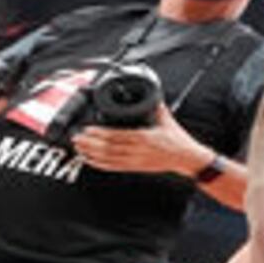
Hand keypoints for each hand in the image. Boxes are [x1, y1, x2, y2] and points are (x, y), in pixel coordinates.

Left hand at [73, 112, 212, 173]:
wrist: (186, 158)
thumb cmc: (178, 141)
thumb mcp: (167, 120)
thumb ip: (156, 106)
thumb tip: (150, 94)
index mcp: (144, 137)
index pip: (116, 136)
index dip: (99, 134)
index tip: (88, 129)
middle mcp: (137, 151)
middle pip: (108, 148)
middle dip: (90, 143)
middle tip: (77, 137)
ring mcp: (135, 161)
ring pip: (107, 158)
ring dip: (91, 153)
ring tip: (79, 147)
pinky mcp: (135, 168)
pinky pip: (113, 167)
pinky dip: (99, 164)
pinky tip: (90, 160)